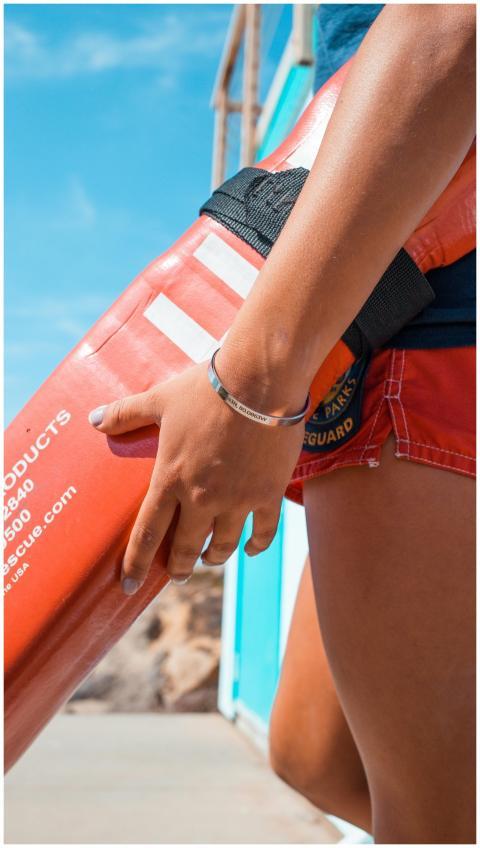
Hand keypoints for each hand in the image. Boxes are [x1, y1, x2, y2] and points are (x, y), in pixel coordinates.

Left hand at [89, 361, 304, 593]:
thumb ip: (125, 413)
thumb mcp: (159, 399)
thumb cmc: (205, 388)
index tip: (129, 586)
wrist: (259, 381)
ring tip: (210, 559)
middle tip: (178, 575)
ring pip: (224, 545)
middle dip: (179, 566)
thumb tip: (92, 419)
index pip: (147, 534)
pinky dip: (256, 545)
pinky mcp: (268, 493)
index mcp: (170, 479)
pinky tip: (251, 548)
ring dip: (214, 557)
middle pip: (187, 547)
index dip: (136, 564)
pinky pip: (263, 531)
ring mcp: (237, 499)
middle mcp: (202, 498)